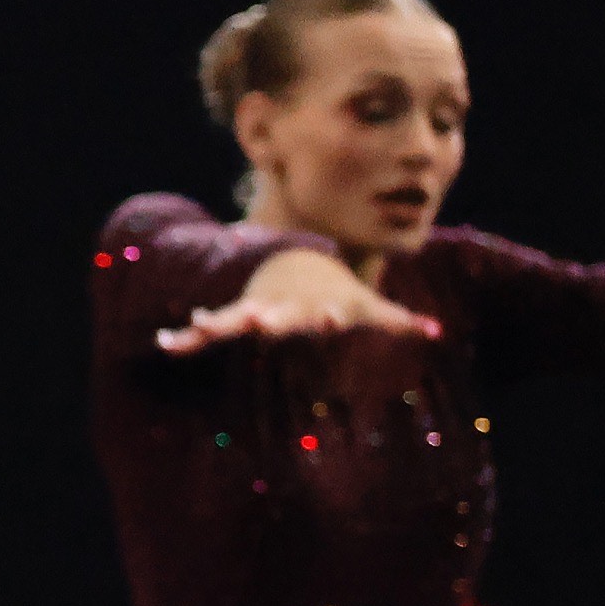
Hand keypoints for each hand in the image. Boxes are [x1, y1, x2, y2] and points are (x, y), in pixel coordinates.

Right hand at [162, 244, 437, 349]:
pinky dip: (188, 337)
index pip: (327, 312)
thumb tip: (438, 331)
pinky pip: (209, 330)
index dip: (331, 316)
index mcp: (319, 307)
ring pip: (234, 320)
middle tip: (260, 321)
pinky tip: (165, 344)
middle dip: (268, 319)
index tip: (334, 317)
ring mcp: (257, 309)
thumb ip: (397, 319)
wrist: (293, 260)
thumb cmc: (335, 292)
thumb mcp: (366, 304)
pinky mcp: (235, 317)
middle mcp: (286, 307)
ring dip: (216, 327)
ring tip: (194, 330)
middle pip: (276, 316)